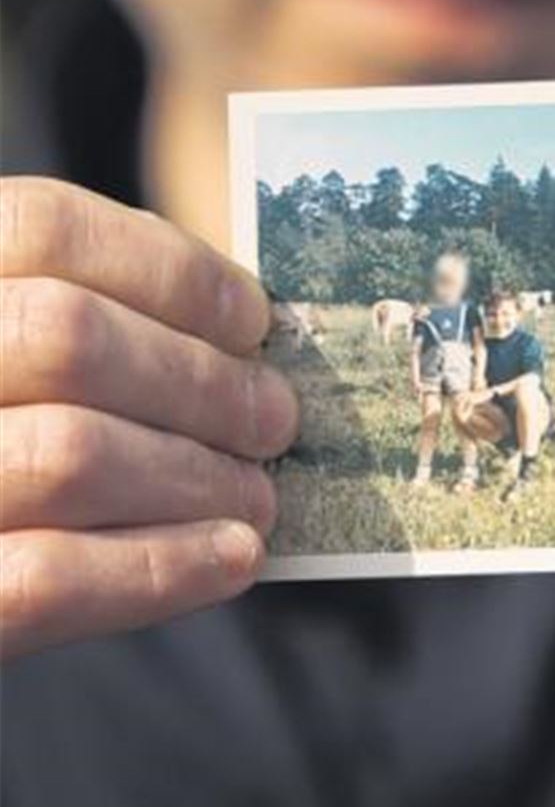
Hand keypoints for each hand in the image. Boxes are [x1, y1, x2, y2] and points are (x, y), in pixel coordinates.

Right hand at [1, 178, 299, 660]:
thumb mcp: (0, 345)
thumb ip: (67, 320)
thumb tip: (234, 335)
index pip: (44, 226)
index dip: (168, 269)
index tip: (253, 317)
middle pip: (68, 337)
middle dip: (198, 380)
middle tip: (275, 418)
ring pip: (68, 455)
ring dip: (194, 476)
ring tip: (259, 495)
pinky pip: (46, 580)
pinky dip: (160, 569)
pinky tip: (232, 560)